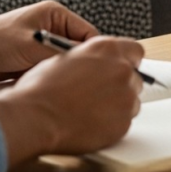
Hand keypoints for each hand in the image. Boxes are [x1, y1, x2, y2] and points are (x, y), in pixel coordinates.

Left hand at [0, 1, 98, 84]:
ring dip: (64, 75)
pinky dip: (53, 80)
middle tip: (82, 85)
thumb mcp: (33, 47)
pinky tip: (51, 89)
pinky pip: (54, 72)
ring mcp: (46, 45)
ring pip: (67, 64)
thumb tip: (88, 64)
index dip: (94, 55)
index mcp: (57, 15)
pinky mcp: (37, 60)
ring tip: (62, 87)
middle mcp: (54, 28)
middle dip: (79, 67)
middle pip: (80, 51)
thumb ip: (62, 54)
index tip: (98, 73)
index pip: (89, 35)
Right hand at [0, 35, 145, 165]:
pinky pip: (124, 121)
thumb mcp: (65, 58)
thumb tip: (96, 64)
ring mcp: (125, 97)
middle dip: (119, 84)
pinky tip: (90, 122)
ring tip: (90, 109)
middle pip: (134, 77)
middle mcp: (121, 70)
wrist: (35, 116)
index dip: (125, 61)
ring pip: (131, 100)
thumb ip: (89, 58)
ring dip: (117, 104)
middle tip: (99, 93)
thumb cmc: (41, 88)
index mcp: (106, 48)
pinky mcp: (123, 123)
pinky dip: (112, 123)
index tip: (117, 69)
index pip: (134, 51)